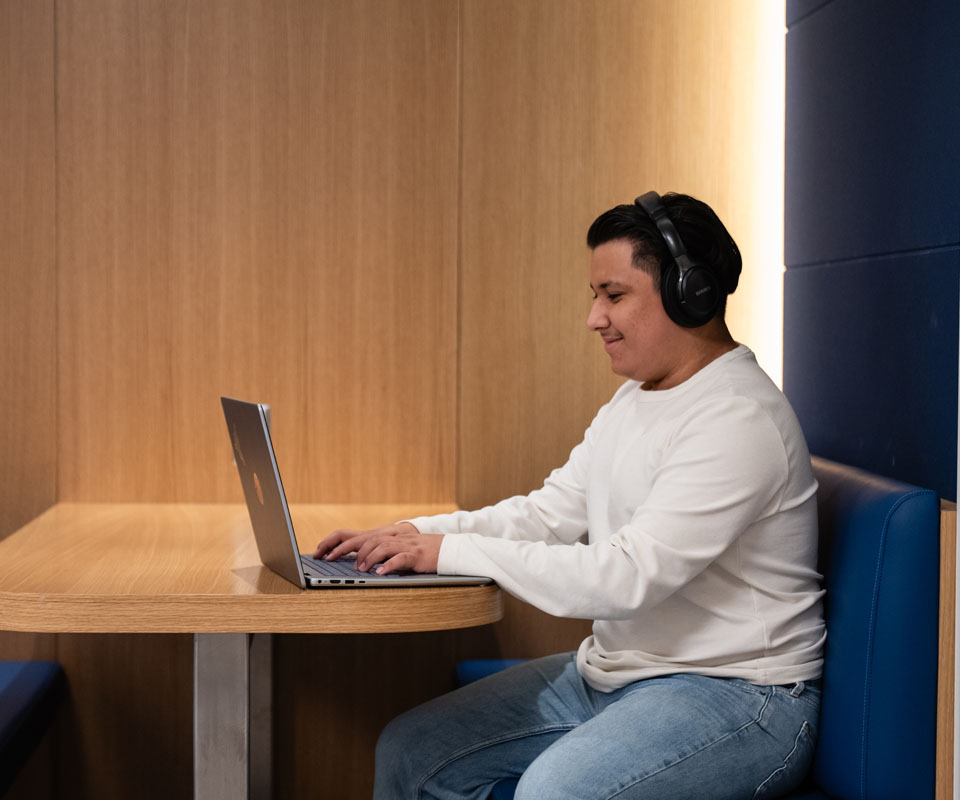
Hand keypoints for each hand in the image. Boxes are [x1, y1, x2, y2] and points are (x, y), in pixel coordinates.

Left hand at [313, 522, 443, 574]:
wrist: (444, 549)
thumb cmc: (417, 553)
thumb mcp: (393, 550)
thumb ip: (376, 553)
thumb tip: (353, 564)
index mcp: (382, 536)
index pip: (352, 534)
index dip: (333, 542)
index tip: (318, 553)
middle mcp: (390, 537)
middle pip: (364, 538)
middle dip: (343, 549)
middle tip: (328, 560)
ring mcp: (403, 545)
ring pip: (381, 546)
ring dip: (368, 558)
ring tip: (360, 569)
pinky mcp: (415, 554)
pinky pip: (400, 559)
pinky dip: (389, 565)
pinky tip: (381, 572)